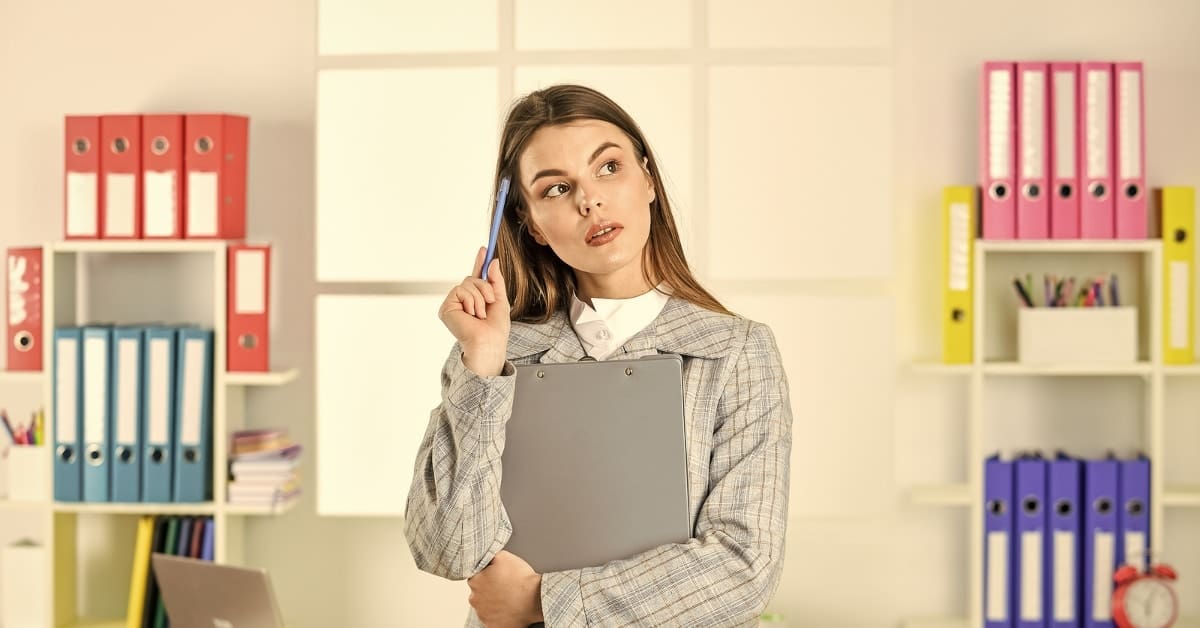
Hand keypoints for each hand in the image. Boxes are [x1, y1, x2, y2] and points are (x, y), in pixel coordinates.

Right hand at [439, 247, 511, 375]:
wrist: (489, 342)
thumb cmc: (495, 328)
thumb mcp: (500, 300)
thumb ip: (496, 280)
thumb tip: (492, 261)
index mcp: (476, 299)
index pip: (476, 277)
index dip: (479, 262)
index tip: (484, 248)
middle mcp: (463, 300)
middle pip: (472, 278)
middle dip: (485, 287)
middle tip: (489, 302)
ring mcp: (453, 303)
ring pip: (467, 283)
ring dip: (479, 297)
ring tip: (480, 314)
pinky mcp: (446, 307)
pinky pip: (460, 290)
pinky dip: (471, 301)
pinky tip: (471, 314)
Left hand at [468, 551, 543, 626]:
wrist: (536, 598)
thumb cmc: (521, 579)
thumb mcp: (504, 556)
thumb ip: (489, 557)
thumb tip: (485, 560)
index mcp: (475, 581)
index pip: (476, 577)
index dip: (488, 576)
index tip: (498, 577)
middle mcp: (475, 599)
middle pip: (479, 593)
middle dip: (489, 590)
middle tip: (505, 588)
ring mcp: (483, 615)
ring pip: (485, 607)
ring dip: (493, 604)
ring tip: (509, 599)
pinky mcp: (492, 626)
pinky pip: (492, 621)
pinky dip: (498, 618)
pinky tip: (508, 611)